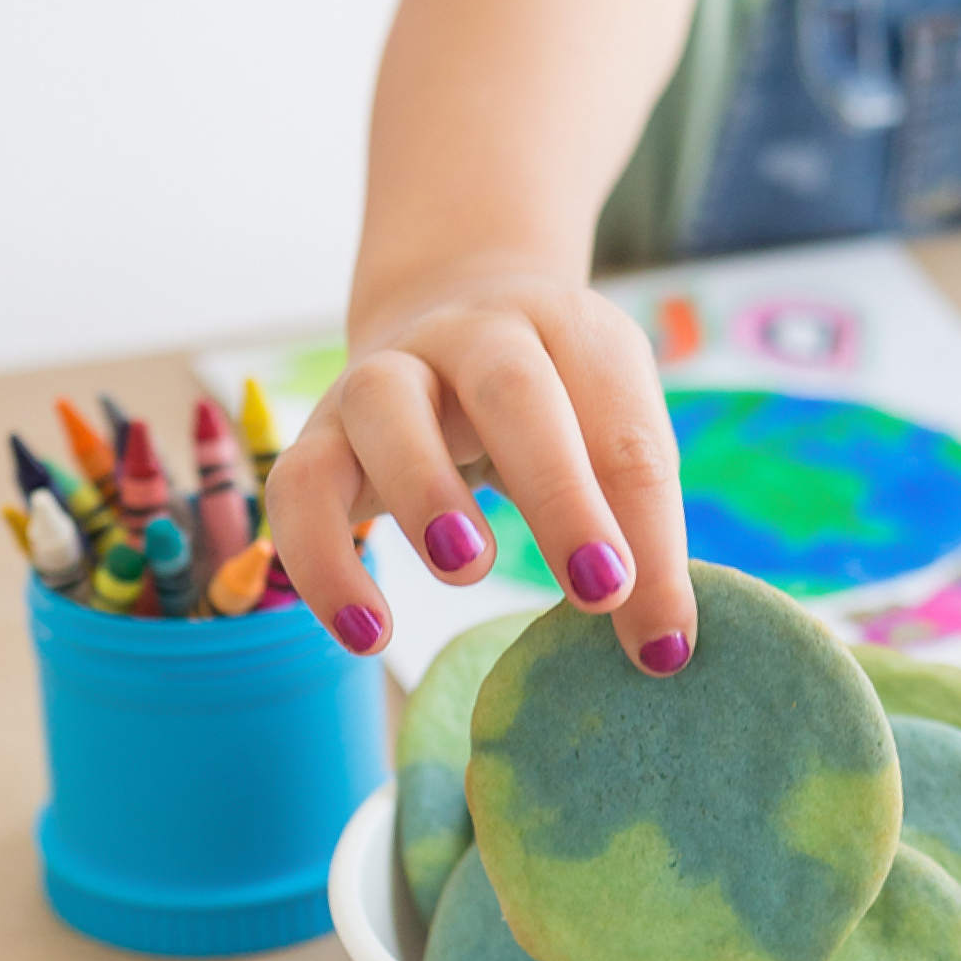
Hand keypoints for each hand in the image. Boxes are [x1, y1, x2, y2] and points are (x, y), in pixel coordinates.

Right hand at [266, 255, 696, 675]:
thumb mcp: (610, 438)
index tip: (662, 641)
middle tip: (598, 590)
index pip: (625, 431)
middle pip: (514, 392)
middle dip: (561, 495)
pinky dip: (325, 559)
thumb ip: (637, 528)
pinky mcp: (320, 429)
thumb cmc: (559, 404)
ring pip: (385, 404)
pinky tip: (368, 633)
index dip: (650, 536)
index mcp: (575, 334)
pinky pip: (299, 484)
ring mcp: (387, 372)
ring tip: (468, 570)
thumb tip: (660, 650)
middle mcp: (477, 334)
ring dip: (426, 488)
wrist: (452, 311)